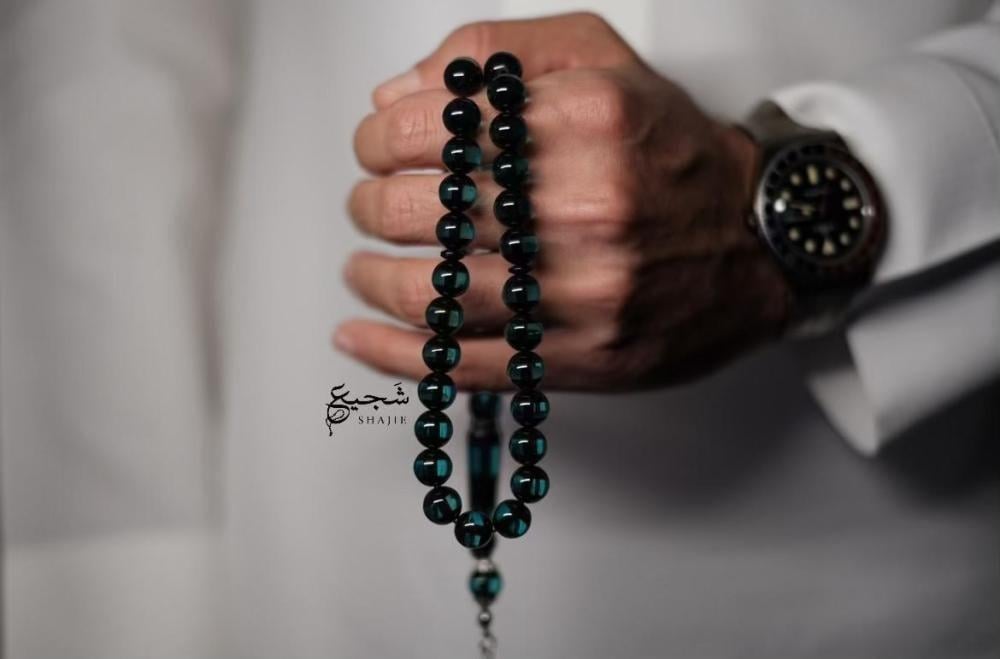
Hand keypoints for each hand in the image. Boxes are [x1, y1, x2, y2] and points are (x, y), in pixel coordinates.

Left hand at [335, 12, 790, 390]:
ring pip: (431, 292)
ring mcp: (582, 291)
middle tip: (371, 205)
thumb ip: (494, 52)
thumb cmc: (673, 154)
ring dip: (372, 279)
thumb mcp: (600, 59)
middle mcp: (583, 206)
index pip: (427, 129)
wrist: (757, 239)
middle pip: (418, 211)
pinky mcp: (580, 356)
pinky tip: (356, 338)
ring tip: (362, 267)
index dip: (376, 139)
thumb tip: (395, 96)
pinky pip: (464, 363)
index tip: (376, 148)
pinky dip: (394, 354)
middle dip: (369, 205)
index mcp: (584, 121)